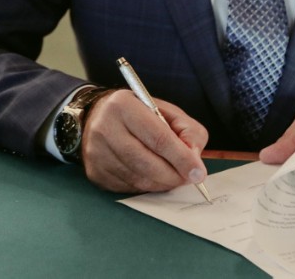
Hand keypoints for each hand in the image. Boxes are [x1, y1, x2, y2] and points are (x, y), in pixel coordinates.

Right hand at [80, 91, 208, 192]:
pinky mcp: (95, 172)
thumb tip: (194, 161)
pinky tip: (152, 177)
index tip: (198, 172)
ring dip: (162, 183)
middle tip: (188, 178)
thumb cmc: (138, 113)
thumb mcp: (166, 111)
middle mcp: (105, 128)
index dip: (181, 158)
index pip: (158, 138)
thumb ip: (188, 131)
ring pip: (138, 179)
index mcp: (124, 106)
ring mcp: (97, 153)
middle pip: (147, 163)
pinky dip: (146, 186)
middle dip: (174, 176)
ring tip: (172, 177)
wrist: (96, 117)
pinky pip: (128, 187)